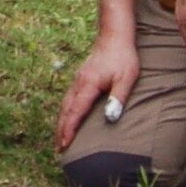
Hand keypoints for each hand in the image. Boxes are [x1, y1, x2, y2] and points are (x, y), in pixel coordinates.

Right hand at [54, 35, 139, 153]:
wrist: (114, 37)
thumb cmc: (123, 58)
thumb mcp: (126, 78)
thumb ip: (118, 98)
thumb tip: (111, 118)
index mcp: (89, 84)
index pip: (76, 111)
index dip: (70, 130)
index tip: (65, 145)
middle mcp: (79, 83)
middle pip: (66, 111)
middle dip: (62, 131)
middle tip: (59, 150)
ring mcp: (78, 80)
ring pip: (65, 105)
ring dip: (62, 123)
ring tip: (61, 139)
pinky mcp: (81, 79)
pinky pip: (69, 99)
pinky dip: (66, 113)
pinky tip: (68, 118)